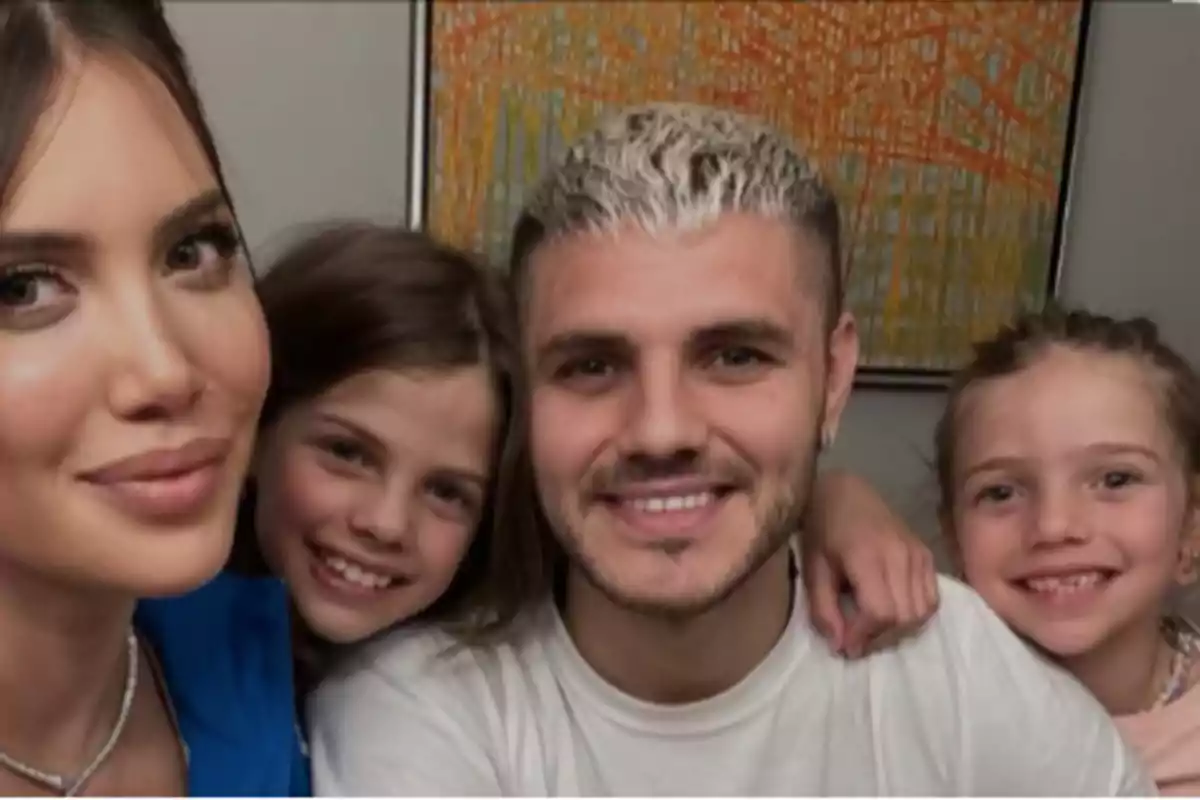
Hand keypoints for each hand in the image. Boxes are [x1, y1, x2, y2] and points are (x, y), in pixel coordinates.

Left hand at [802, 470, 938, 657]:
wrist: (845, 490)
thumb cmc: (823, 528)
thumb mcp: (812, 567)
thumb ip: (823, 608)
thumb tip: (840, 646)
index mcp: (867, 556)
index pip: (880, 612)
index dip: (864, 636)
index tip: (846, 646)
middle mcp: (900, 555)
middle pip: (904, 617)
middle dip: (880, 638)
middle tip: (858, 640)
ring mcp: (918, 553)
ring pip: (923, 612)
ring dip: (900, 631)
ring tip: (874, 629)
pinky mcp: (927, 554)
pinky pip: (932, 598)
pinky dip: (916, 614)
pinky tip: (892, 613)